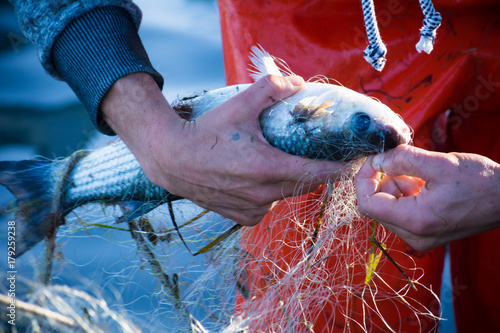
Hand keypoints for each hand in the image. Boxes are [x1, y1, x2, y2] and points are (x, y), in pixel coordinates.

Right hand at [102, 73, 346, 225]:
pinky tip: (259, 180)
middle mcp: (262, 194)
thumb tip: (297, 83)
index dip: (338, 169)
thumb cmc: (205, 133)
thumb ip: (270, 90)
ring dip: (290, 182)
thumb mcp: (238, 106)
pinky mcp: (243, 217)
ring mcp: (253, 208)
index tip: (353, 164)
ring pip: (286, 196)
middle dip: (314, 172)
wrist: (172, 160)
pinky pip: (269, 206)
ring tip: (280, 163)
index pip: (316, 173)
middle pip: (304, 185)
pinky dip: (271, 194)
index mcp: (267, 168)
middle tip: (316, 155)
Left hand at [355, 144, 499, 250]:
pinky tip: (423, 181)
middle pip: (376, 206)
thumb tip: (376, 160)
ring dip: (394, 185)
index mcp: (414, 221)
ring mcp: (420, 237)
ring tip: (419, 171)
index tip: (373, 160)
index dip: (363, 179)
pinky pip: (402, 212)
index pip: (367, 203)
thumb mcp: (439, 163)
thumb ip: (402, 160)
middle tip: (399, 161)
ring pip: (388, 208)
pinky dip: (405, 193)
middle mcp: (414, 236)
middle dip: (381, 180)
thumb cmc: (481, 182)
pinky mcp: (426, 233)